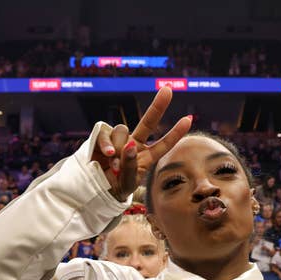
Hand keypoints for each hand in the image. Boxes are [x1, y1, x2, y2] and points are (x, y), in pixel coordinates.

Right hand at [92, 86, 192, 200]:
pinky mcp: (102, 137)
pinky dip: (107, 143)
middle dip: (158, 105)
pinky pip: (106, 133)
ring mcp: (118, 140)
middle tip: (168, 89)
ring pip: (123, 130)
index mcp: (146, 157)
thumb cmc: (114, 188)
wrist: (93, 189)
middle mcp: (134, 144)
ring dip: (118, 148)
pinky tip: (108, 155)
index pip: (163, 144)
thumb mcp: (127, 183)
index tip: (188, 119)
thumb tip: (130, 145)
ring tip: (114, 165)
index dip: (175, 133)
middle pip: (148, 122)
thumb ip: (130, 166)